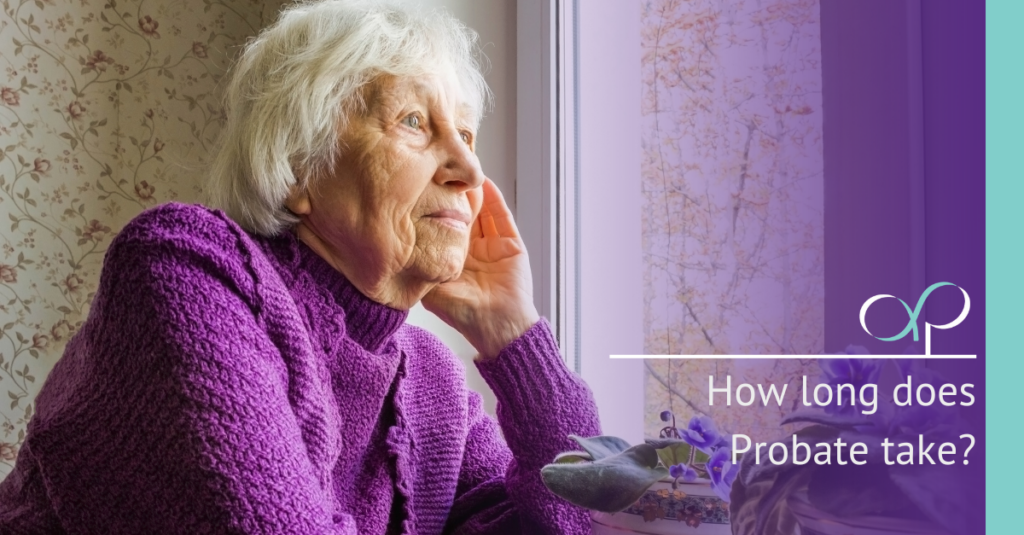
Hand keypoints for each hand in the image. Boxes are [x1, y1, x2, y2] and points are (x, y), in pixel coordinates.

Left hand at [422, 178, 539, 359]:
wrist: (498, 327)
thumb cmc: (464, 314)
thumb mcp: (432, 289)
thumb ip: (419, 269)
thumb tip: (397, 248)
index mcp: (452, 259)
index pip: (441, 226)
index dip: (433, 209)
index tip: (422, 189)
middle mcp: (471, 250)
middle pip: (461, 214)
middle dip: (452, 195)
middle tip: (441, 172)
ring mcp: (492, 245)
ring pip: (481, 211)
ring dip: (472, 192)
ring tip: (461, 172)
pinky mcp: (511, 244)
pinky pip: (502, 217)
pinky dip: (494, 199)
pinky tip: (484, 183)